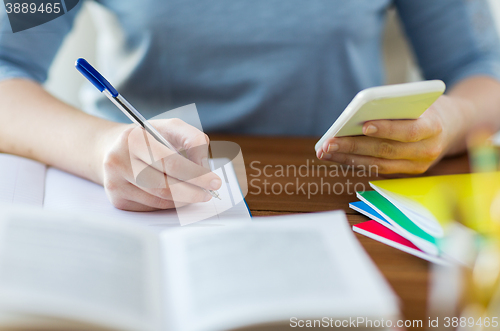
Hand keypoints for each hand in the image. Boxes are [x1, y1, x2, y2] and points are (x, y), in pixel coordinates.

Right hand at [97, 119, 221, 210]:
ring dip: (183, 200)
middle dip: (192, 191)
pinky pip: (152, 207)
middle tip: (209, 193)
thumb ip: (192, 140)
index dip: (195, 174)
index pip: (169, 161)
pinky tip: (176, 195)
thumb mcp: (170, 127)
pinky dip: (169, 204)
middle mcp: (119, 160)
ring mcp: (115, 182)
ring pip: (159, 199)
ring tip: (196, 193)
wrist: (113, 148)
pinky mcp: (117, 199)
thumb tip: (204, 167)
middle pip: (164, 185)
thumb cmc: (148, 138)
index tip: (214, 181)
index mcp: (133, 138)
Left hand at [316, 95, 463, 173]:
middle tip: (328, 142)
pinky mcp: (406, 173)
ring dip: (348, 158)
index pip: (409, 131)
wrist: (454, 127)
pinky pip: (377, 169)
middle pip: (386, 150)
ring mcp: (417, 166)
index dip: (387, 129)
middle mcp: (427, 151)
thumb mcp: (419, 100)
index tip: (364, 125)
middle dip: (354, 146)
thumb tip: (358, 114)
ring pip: (378, 164)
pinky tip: (336, 156)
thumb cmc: (428, 108)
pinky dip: (355, 162)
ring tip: (325, 151)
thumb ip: (395, 106)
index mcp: (434, 128)